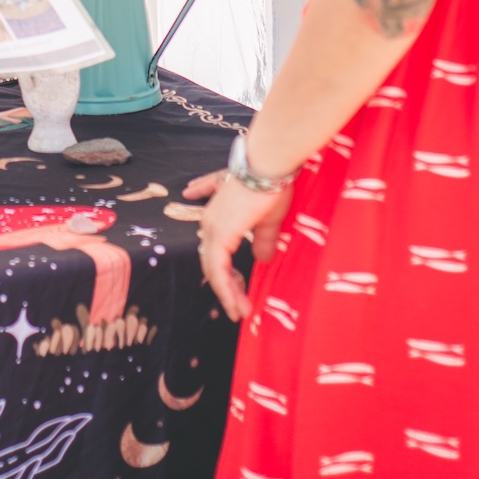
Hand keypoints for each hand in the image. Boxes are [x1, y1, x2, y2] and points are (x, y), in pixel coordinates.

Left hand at [190, 170, 292, 323]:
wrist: (268, 166)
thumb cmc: (269, 185)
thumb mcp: (267, 219)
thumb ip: (262, 239)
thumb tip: (262, 258)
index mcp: (219, 219)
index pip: (217, 255)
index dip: (227, 278)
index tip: (239, 298)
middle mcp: (210, 223)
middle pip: (212, 264)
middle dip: (227, 289)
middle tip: (240, 309)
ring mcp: (213, 228)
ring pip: (214, 269)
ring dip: (227, 293)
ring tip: (240, 311)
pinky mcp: (220, 234)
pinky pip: (218, 268)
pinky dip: (226, 288)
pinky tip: (234, 304)